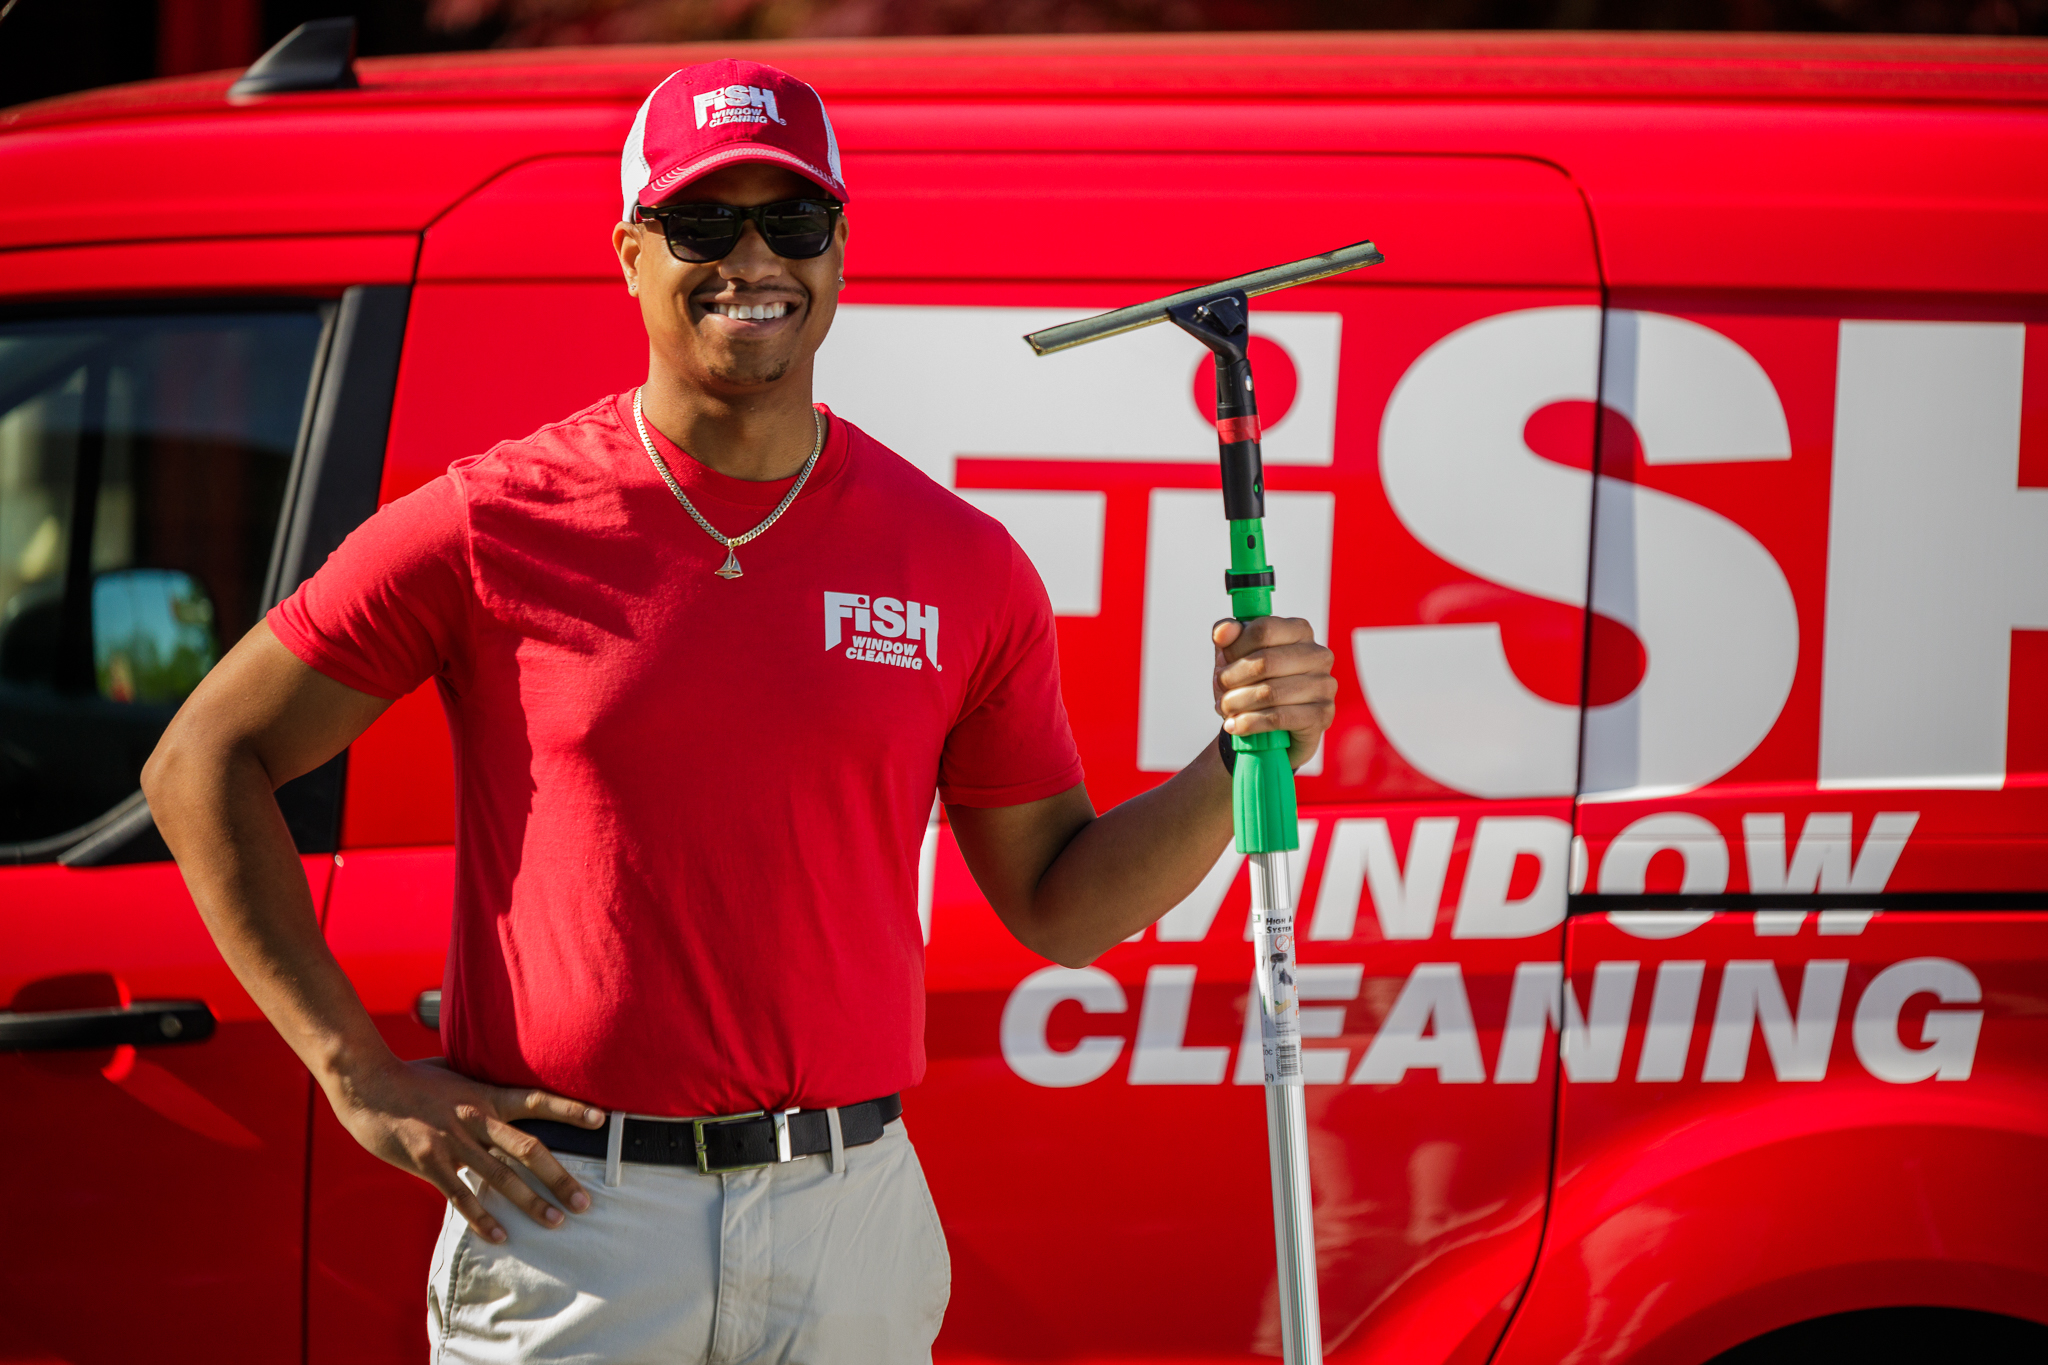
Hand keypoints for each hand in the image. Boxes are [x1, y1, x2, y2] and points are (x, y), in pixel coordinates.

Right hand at [328, 1056, 606, 1242]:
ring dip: (529, 1202)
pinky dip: (481, 1218)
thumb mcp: (457, 1072)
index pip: (538, 1100)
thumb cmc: (414, 1077)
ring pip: (500, 1176)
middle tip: (584, 1201)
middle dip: (558, 1176)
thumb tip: (507, 1086)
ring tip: (555, 1222)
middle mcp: (476, 1118)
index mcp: (487, 1095)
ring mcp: (453, 1141)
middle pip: (528, 1148)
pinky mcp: (428, 1161)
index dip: (570, 1109)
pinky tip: (500, 1236)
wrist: (368, 1084)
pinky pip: (460, 1195)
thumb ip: (484, 1084)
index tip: (601, 1120)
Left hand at [1212, 616, 1337, 770]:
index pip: (1264, 629)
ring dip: (1237, 703)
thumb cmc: (1255, 684)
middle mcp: (1318, 655)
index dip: (1235, 647)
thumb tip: (1221, 632)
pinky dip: (1249, 723)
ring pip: (1269, 692)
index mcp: (1299, 631)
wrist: (1274, 731)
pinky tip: (1235, 725)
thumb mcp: (1237, 657)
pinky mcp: (1322, 714)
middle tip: (1220, 690)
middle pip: (1265, 661)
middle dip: (1232, 678)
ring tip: (1225, 709)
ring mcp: (1324, 685)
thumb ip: (1229, 639)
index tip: (1223, 662)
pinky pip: (1278, 717)